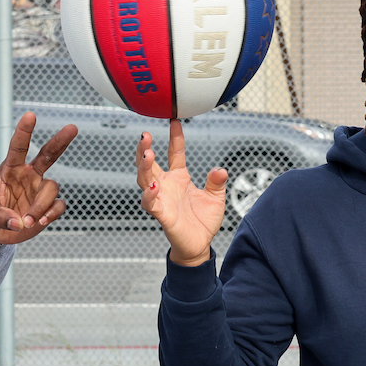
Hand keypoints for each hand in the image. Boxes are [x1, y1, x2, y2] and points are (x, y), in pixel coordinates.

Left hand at [0, 112, 76, 245]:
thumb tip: (17, 222)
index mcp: (10, 169)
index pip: (18, 147)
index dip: (24, 131)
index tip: (30, 115)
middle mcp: (28, 176)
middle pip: (48, 154)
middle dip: (60, 141)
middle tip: (72, 128)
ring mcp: (38, 191)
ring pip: (52, 188)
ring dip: (42, 205)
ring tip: (28, 220)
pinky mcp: (46, 208)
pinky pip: (58, 206)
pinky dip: (51, 214)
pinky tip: (39, 222)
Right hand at [137, 118, 225, 266]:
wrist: (200, 245)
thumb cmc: (203, 221)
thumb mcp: (216, 197)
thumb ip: (217, 183)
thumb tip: (221, 170)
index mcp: (179, 178)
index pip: (175, 153)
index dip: (175, 137)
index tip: (175, 120)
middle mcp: (166, 186)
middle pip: (149, 164)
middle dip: (144, 149)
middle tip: (145, 135)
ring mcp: (161, 200)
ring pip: (145, 180)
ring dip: (144, 167)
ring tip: (146, 153)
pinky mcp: (162, 215)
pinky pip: (151, 204)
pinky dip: (149, 196)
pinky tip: (153, 188)